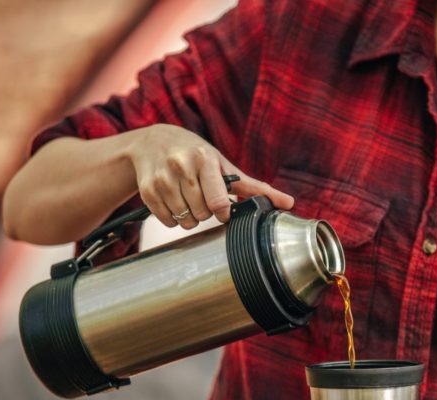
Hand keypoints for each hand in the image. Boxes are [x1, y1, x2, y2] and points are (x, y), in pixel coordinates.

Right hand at [125, 124, 293, 227]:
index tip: (223, 208)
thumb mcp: (224, 165)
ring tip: (188, 198)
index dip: (223, 212)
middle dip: (206, 212)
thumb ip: (255, 188)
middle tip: (202, 197)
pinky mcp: (147, 191)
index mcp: (204, 159)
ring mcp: (162, 179)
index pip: (218, 202)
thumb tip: (289, 203)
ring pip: (184, 221)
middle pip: (202, 215)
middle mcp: (181, 166)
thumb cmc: (195, 154)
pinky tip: (173, 201)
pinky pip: (167, 221)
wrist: (152, 142)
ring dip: (190, 217)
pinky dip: (172, 218)